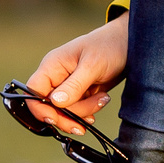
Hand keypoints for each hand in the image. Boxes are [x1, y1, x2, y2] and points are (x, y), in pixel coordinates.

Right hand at [24, 14, 127, 133]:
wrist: (130, 44)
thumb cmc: (109, 46)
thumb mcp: (93, 65)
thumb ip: (74, 85)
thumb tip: (55, 103)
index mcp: (52, 66)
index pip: (33, 92)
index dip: (40, 108)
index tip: (56, 118)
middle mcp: (56, 77)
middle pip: (49, 107)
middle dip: (70, 114)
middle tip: (90, 116)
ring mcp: (68, 86)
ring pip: (65, 112)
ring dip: (84, 112)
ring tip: (104, 99)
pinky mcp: (80, 93)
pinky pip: (77, 111)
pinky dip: (88, 112)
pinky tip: (101, 102)